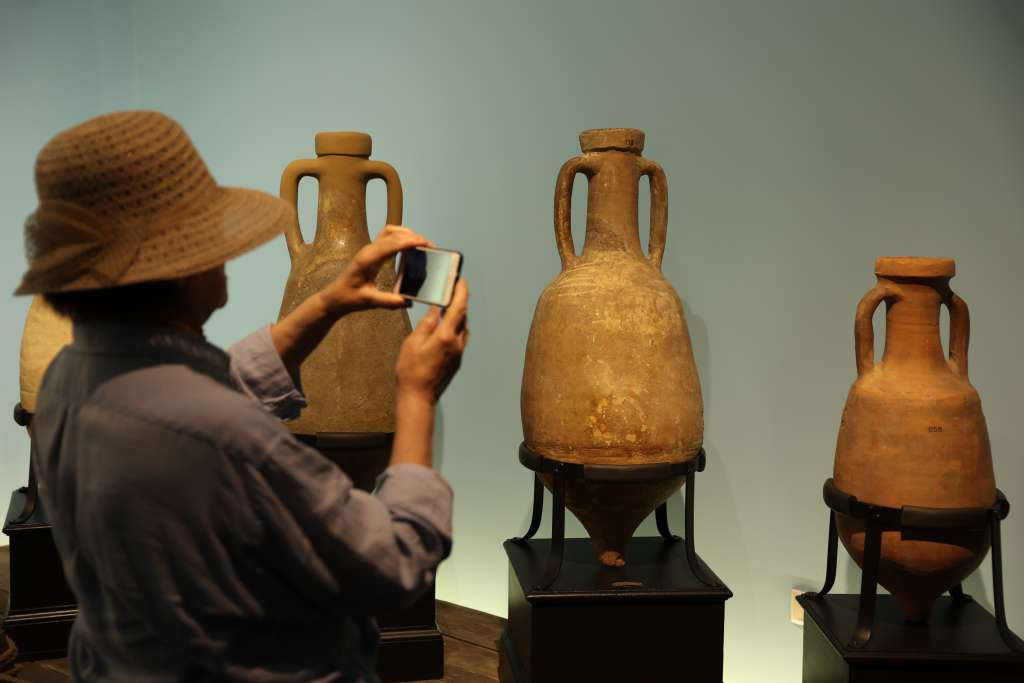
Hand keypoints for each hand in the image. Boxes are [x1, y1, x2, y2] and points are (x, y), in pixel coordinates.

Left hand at [321, 224, 430, 315]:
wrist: (335, 296)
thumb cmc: (349, 298)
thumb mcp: (369, 301)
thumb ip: (389, 301)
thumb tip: (408, 301)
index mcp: (367, 260)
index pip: (391, 244)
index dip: (409, 242)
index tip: (424, 243)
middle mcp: (368, 251)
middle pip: (392, 233)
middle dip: (412, 236)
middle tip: (429, 245)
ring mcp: (369, 250)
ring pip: (389, 231)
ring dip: (406, 233)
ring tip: (421, 243)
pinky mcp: (371, 252)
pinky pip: (387, 237)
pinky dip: (400, 237)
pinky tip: (410, 246)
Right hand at [395, 279, 469, 403]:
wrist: (418, 397)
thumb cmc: (411, 370)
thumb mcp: (413, 342)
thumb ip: (427, 324)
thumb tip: (436, 309)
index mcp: (446, 336)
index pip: (458, 308)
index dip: (461, 292)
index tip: (461, 280)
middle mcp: (457, 344)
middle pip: (463, 317)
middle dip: (459, 302)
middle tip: (453, 290)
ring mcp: (458, 353)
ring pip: (462, 328)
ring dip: (458, 316)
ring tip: (448, 306)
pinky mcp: (457, 361)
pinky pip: (459, 339)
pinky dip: (455, 328)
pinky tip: (445, 327)